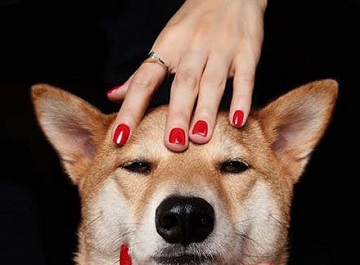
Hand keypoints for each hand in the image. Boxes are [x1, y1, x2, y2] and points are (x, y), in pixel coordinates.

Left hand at [108, 0, 266, 150]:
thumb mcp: (164, 44)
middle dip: (177, 115)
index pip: (144, 81)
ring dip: (206, 111)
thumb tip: (113, 97)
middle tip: (173, 144)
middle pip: (182, 85)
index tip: (120, 137)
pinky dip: (242, 99)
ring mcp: (221, 49)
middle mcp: (192, 48)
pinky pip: (244, 78)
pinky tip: (237, 121)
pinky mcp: (247, 51)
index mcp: (167, 48)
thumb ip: (141, 75)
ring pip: (211, 83)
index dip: (131, 109)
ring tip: (199, 138)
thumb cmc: (193, 24)